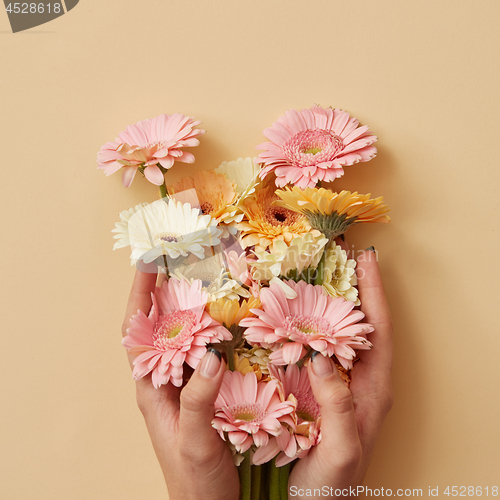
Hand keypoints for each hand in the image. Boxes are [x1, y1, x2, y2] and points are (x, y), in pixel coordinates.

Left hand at [122, 269, 239, 499]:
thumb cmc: (193, 481)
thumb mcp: (193, 441)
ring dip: (188, 307)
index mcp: (151, 389)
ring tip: (201, 279)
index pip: (137, 332)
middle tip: (180, 261)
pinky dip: (211, 331)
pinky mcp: (203, 391)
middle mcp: (164, 381)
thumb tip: (213, 355)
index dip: (139, 296)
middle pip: (158, 326)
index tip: (148, 263)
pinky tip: (225, 321)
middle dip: (164, 292)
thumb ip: (200, 400)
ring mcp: (183, 385)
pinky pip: (203, 352)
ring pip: (181, 336)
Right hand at [289, 248, 393, 497]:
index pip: (379, 330)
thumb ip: (337, 404)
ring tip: (316, 275)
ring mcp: (338, 383)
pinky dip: (306, 328)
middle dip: (353, 289)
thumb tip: (320, 356)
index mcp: (373, 389)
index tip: (367, 259)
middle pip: (360, 325)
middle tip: (339, 257)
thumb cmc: (333, 484)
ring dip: (328, 304)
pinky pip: (314, 350)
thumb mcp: (341, 448)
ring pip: (337, 334)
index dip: (373, 293)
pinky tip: (293, 316)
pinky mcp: (317, 389)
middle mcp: (358, 380)